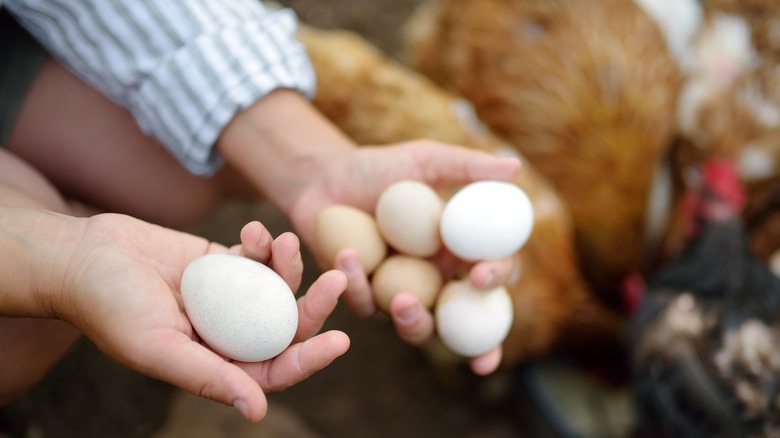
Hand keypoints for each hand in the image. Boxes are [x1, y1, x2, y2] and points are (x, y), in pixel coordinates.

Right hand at [11, 210, 348, 421]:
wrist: (84, 257)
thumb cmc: (109, 307)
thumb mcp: (156, 348)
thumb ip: (207, 377)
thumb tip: (256, 412)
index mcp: (216, 364)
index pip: (274, 371)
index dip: (310, 360)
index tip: (341, 341)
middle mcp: (228, 334)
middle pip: (285, 326)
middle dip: (315, 306)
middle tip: (338, 278)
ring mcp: (229, 298)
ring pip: (276, 288)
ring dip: (289, 266)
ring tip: (286, 242)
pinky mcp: (223, 263)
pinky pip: (257, 256)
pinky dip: (264, 243)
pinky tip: (256, 230)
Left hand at [216, 91, 520, 374]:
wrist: (326, 178)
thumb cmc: (381, 168)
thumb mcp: (424, 160)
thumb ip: (467, 167)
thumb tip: (515, 165)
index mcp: (460, 250)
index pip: (493, 271)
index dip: (496, 278)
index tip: (481, 274)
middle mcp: (438, 279)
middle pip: (464, 320)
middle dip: (465, 336)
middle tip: (455, 305)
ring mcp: (401, 293)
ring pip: (418, 328)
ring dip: (414, 324)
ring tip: (402, 302)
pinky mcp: (365, 297)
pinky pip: (366, 305)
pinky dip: (356, 284)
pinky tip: (345, 255)